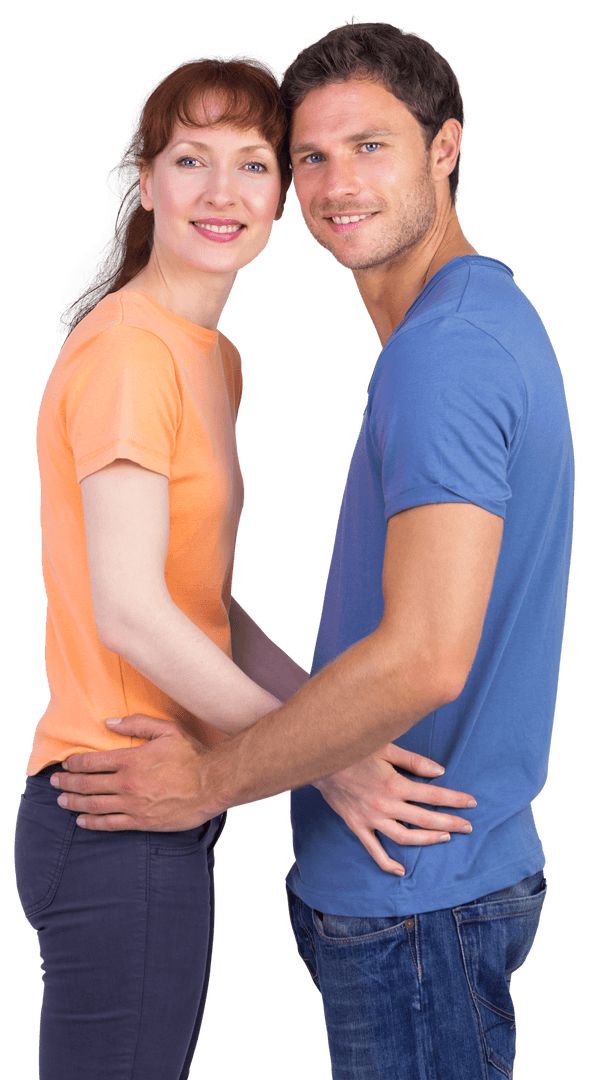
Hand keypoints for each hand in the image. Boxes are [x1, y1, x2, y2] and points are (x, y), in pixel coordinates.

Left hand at [50, 715, 217, 830]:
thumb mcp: (167, 730)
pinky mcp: (141, 821)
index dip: (74, 762)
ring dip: (74, 802)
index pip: (92, 761)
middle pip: (87, 784)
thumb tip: (108, 722)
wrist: (212, 783)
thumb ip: (136, 724)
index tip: (65, 763)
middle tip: (54, 782)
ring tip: (61, 800)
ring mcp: (133, 805)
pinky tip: (81, 820)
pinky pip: (110, 824)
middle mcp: (127, 783)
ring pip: (94, 805)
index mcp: (131, 759)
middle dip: (67, 782)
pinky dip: (92, 822)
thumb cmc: (192, 755)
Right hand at [314, 743, 476, 874]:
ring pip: (405, 837)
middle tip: (468, 827)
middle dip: (450, 823)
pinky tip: (401, 870)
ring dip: (428, 840)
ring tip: (444, 837)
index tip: (471, 803)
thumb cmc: (354, 750)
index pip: (432, 794)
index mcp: (394, 784)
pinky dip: (387, 863)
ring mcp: (371, 819)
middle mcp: (385, 805)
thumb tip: (440, 772)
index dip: (454, 799)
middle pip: (424, 819)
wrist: (320, 760)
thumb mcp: (385, 747)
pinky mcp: (357, 826)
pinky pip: (374, 850)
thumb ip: (414, 761)